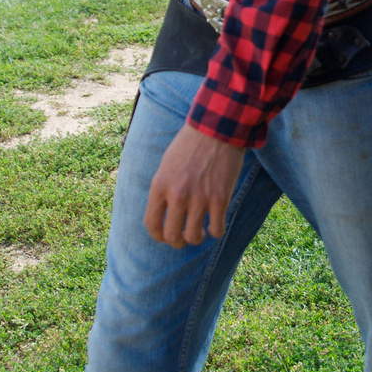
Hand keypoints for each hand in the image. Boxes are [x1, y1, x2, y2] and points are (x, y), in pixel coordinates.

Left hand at [144, 123, 244, 246]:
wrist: (216, 129)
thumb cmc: (189, 145)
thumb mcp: (165, 165)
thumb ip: (162, 189)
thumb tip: (163, 213)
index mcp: (159, 186)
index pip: (152, 225)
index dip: (158, 236)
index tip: (165, 237)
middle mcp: (177, 196)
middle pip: (172, 236)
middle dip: (177, 242)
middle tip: (183, 239)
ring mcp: (199, 199)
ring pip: (194, 237)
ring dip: (196, 238)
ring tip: (200, 232)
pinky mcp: (220, 199)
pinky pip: (217, 229)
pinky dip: (216, 231)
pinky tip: (215, 224)